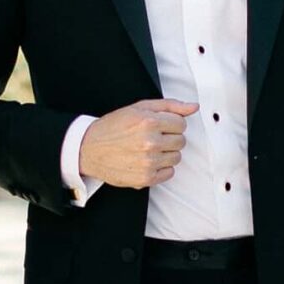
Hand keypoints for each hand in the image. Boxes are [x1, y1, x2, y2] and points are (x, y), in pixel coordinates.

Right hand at [79, 99, 197, 189]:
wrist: (89, 149)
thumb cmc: (113, 127)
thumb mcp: (139, 107)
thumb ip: (170, 105)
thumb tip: (194, 107)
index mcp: (149, 121)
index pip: (182, 124)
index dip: (171, 124)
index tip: (159, 125)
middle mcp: (150, 142)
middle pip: (181, 141)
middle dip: (170, 138)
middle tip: (152, 137)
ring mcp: (148, 162)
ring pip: (177, 157)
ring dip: (166, 153)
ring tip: (149, 149)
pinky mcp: (145, 178)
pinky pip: (169, 173)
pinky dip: (161, 168)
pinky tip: (147, 161)